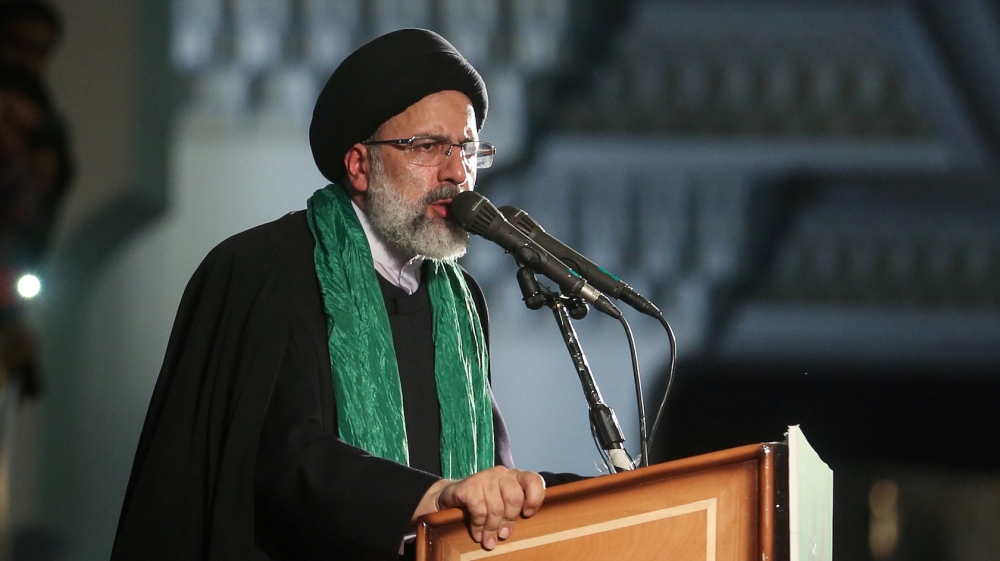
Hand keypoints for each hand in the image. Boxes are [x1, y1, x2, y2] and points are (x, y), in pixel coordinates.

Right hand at [413, 466, 544, 549]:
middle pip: (514, 498)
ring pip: (496, 508)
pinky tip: (477, 533)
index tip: (527, 515)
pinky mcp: (470, 484)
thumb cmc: (485, 502)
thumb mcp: (503, 504)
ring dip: (491, 528)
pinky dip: (478, 526)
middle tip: (503, 535)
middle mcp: (502, 473)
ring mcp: (485, 477)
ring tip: (488, 540)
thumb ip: (516, 509)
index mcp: (515, 477)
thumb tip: (525, 528)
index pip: (534, 480)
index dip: (535, 499)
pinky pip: (479, 510)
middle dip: (509, 521)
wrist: (453, 495)